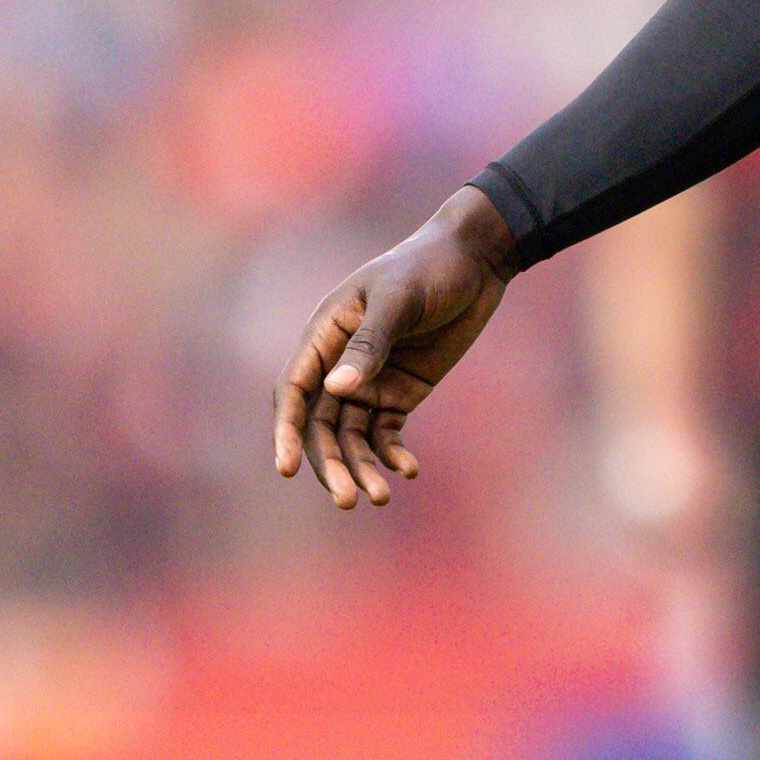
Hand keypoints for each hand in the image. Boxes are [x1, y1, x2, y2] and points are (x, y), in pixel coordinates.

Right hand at [271, 190, 517, 510]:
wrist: (474, 260)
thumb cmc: (429, 266)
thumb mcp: (399, 300)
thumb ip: (370, 344)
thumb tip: (338, 390)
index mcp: (325, 334)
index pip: (294, 391)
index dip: (286, 431)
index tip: (286, 469)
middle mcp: (339, 362)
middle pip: (320, 425)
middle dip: (330, 464)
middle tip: (347, 500)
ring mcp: (370, 380)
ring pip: (352, 436)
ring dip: (362, 467)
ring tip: (382, 496)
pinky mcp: (401, 391)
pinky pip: (386, 432)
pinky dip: (392, 454)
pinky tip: (408, 470)